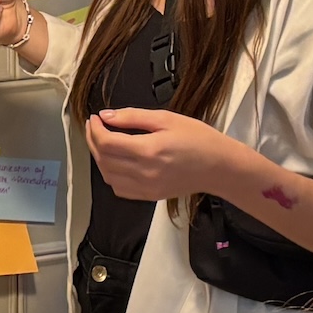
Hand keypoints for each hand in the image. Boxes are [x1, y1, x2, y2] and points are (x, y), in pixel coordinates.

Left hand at [83, 110, 237, 203]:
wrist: (219, 167)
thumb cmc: (198, 139)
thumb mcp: (166, 118)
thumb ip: (133, 117)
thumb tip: (106, 116)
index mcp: (148, 151)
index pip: (106, 142)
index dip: (95, 129)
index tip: (95, 118)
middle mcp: (144, 173)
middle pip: (103, 159)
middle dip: (93, 141)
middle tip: (95, 127)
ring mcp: (146, 188)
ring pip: (108, 176)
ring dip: (100, 158)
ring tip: (103, 142)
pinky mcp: (149, 196)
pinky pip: (119, 189)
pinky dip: (111, 175)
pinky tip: (115, 162)